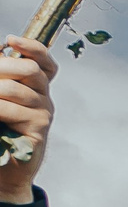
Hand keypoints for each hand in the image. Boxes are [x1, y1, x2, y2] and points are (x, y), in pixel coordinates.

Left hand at [0, 36, 57, 200]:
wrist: (4, 168)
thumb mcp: (0, 99)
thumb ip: (3, 80)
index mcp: (35, 87)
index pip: (44, 62)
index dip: (33, 47)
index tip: (11, 39)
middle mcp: (43, 97)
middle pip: (29, 69)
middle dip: (2, 67)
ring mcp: (43, 113)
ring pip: (13, 89)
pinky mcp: (38, 129)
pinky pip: (10, 110)